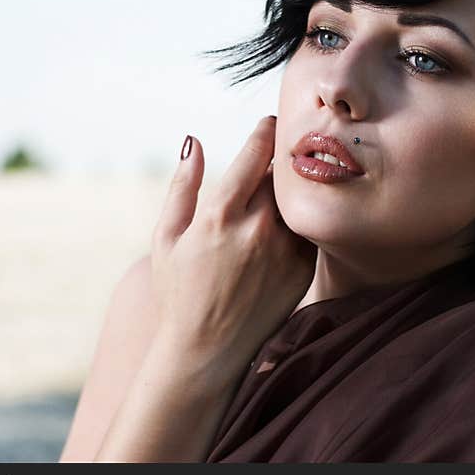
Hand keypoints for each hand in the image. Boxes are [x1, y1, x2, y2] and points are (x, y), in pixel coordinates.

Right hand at [148, 115, 316, 380]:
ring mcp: (284, 251)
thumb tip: (195, 142)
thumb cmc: (179, 292)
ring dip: (292, 191)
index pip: (254, 156)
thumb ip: (182, 187)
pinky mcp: (302, 270)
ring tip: (284, 191)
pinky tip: (288, 227)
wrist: (206, 350)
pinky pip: (308, 231)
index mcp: (220, 216)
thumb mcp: (166, 237)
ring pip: (298, 201)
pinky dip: (300, 222)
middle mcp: (257, 229)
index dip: (264, 133)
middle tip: (279, 154)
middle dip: (279, 161)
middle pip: (281, 175)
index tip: (270, 123)